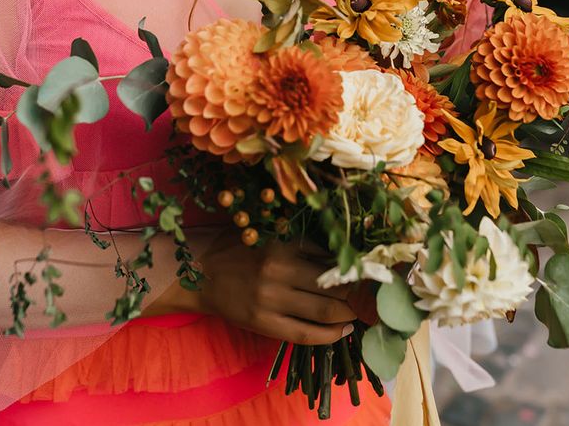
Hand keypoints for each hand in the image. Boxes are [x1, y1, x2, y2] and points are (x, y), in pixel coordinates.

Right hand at [192, 235, 356, 344]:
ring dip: (349, 313)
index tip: (364, 270)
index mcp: (282, 243)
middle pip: (333, 285)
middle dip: (356, 292)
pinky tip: (343, 330)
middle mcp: (279, 270)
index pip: (329, 256)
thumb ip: (299, 242)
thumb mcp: (268, 233)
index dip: (351, 266)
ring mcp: (271, 300)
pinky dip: (330, 335)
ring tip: (359, 311)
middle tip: (369, 294)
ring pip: (324, 311)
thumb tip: (340, 256)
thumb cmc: (236, 248)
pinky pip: (305, 334)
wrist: (198, 273)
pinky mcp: (264, 323)